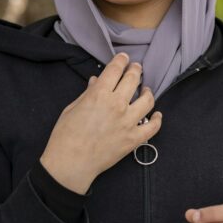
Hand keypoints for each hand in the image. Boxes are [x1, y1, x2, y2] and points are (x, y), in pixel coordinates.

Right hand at [40, 52, 161, 194]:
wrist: (70, 164)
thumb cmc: (65, 136)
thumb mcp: (72, 109)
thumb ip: (87, 93)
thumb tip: (97, 81)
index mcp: (99, 94)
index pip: (115, 70)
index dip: (121, 60)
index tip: (124, 58)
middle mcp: (117, 105)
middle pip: (133, 80)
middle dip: (136, 70)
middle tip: (136, 68)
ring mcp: (128, 122)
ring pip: (147, 100)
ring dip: (148, 92)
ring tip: (146, 90)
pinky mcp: (133, 139)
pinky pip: (153, 127)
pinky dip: (157, 119)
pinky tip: (157, 114)